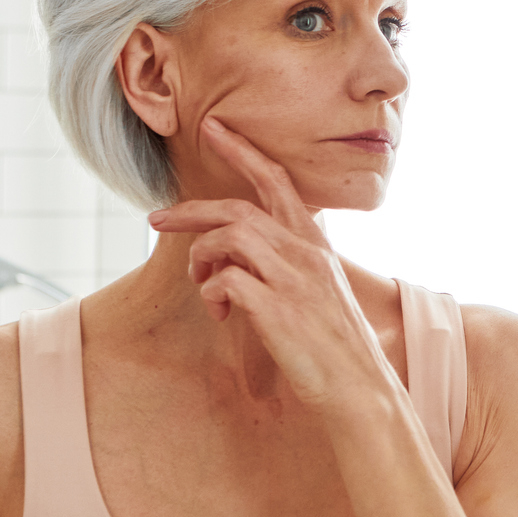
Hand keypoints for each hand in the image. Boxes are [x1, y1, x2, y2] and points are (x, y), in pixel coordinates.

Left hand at [148, 117, 399, 422]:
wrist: (361, 389)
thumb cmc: (337, 347)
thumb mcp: (320, 293)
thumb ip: (289, 266)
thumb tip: (239, 259)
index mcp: (317, 245)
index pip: (279, 182)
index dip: (244, 151)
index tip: (213, 128)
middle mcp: (307, 253)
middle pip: (239, 209)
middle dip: (191, 210)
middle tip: (156, 217)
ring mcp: (294, 279)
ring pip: (230, 238)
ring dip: (202, 258)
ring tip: (201, 283)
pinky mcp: (279, 309)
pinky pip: (226, 281)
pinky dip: (213, 294)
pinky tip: (223, 315)